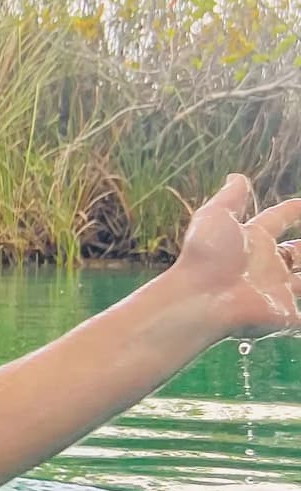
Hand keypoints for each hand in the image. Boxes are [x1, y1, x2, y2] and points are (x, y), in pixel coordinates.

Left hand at [166, 176, 300, 339]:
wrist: (199, 301)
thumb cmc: (205, 257)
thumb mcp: (215, 218)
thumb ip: (230, 198)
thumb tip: (237, 176)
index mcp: (253, 240)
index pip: (277, 220)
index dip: (292, 210)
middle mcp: (266, 264)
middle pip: (294, 252)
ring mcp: (277, 289)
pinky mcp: (285, 314)